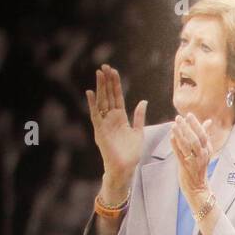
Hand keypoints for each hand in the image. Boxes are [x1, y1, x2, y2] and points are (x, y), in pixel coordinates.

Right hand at [85, 64, 146, 199]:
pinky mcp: (99, 130)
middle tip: (105, 66)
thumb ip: (139, 116)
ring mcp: (104, 123)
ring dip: (100, 88)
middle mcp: (111, 118)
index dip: (116, 84)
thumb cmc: (131, 153)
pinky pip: (95, 114)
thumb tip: (143, 101)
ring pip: (102, 101)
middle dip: (107, 82)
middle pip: (108, 96)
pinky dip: (92, 104)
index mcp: (121, 117)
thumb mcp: (138, 131)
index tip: (113, 71)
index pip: (117, 97)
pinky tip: (90, 92)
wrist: (125, 167)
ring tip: (99, 74)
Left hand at [170, 112, 215, 204]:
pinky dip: (175, 145)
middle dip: (187, 127)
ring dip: (180, 134)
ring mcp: (194, 161)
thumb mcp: (204, 151)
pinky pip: (180, 154)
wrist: (198, 188)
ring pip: (188, 145)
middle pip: (196, 139)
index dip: (196, 124)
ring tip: (174, 124)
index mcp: (207, 150)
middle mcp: (202, 155)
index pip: (203, 135)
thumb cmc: (199, 168)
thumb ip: (205, 135)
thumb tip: (208, 121)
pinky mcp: (185, 167)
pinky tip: (171, 137)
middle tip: (179, 117)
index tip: (189, 115)